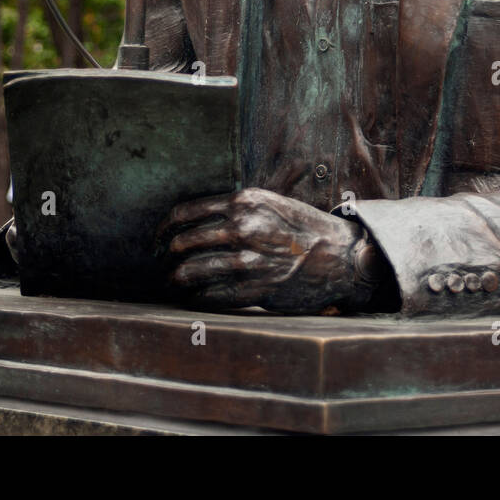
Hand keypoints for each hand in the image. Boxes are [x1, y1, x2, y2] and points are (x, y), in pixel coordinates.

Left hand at [160, 188, 374, 313]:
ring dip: (176, 280)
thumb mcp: (271, 203)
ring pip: (191, 271)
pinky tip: (193, 298)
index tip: (159, 239)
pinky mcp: (254, 288)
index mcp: (244, 201)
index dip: (164, 228)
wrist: (340, 255)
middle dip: (166, 256)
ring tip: (173, 284)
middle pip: (182, 242)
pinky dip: (196, 298)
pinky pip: (210, 296)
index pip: (185, 213)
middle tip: (163, 264)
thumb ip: (237, 209)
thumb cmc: (305, 229)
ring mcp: (248, 259)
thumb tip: (196, 221)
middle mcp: (243, 227)